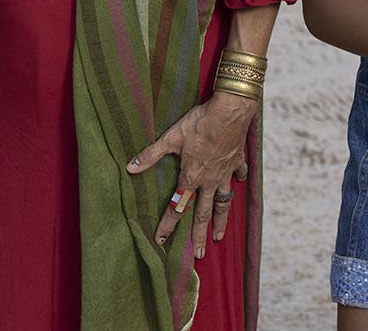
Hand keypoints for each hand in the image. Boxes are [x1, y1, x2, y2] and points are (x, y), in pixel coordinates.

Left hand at [127, 91, 256, 258]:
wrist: (230, 111)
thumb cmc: (199, 123)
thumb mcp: (172, 137)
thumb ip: (151, 154)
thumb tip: (130, 167)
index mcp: (191, 177)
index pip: (176, 207)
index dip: (167, 224)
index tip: (162, 241)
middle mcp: (208, 181)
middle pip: (202, 214)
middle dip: (199, 235)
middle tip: (200, 255)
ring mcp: (224, 173)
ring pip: (222, 203)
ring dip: (220, 221)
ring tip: (220, 237)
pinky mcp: (236, 162)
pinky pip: (237, 176)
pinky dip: (237, 182)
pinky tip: (237, 185)